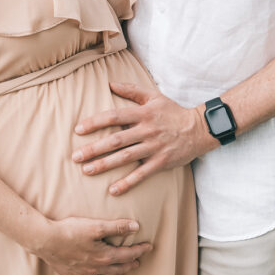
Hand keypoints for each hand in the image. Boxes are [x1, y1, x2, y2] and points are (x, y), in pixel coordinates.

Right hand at [39, 215, 152, 274]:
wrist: (45, 240)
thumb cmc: (70, 231)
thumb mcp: (96, 226)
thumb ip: (117, 227)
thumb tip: (136, 227)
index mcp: (104, 256)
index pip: (127, 254)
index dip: (140, 250)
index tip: (149, 247)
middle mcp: (95, 269)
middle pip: (118, 269)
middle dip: (130, 264)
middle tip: (138, 262)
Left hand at [72, 83, 215, 195]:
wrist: (199, 129)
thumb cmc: (173, 112)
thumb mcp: (154, 97)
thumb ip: (131, 90)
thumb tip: (110, 83)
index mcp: (143, 114)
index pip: (114, 117)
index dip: (95, 122)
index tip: (78, 129)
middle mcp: (147, 130)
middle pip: (116, 140)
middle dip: (94, 148)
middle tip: (76, 156)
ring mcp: (154, 147)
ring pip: (126, 157)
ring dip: (105, 165)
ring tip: (87, 171)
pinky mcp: (161, 162)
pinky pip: (142, 174)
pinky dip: (128, 182)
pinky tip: (113, 190)